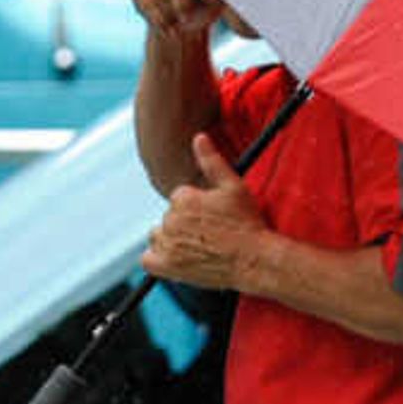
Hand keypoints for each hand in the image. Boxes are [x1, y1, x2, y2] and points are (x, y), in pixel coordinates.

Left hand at [144, 132, 268, 290]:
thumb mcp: (234, 186)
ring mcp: (166, 244)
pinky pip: (148, 260)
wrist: (254, 260)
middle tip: (210, 235)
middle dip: (185, 224)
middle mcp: (170, 219)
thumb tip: (198, 136)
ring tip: (198, 247)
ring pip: (158, 237)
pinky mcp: (165, 266)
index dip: (197, 209)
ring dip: (172, 241)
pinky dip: (158, 260)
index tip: (214, 219)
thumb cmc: (247, 222)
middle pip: (169, 218)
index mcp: (182, 197)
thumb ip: (212, 161)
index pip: (179, 200)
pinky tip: (176, 260)